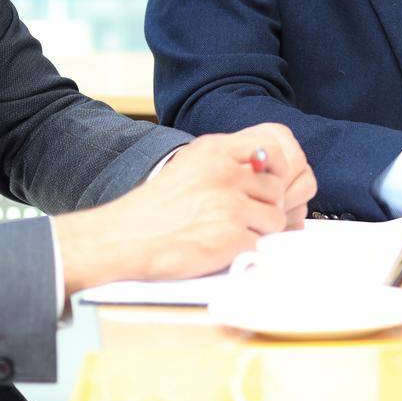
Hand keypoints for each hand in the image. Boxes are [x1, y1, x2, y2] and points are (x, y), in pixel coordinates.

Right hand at [54, 125, 314, 294]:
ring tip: (227, 234)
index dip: (276, 171)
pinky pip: (260, 244)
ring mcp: (231, 204)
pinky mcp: (232, 236)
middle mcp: (226, 172)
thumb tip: (271, 169)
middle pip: (276, 189)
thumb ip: (229, 160)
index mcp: (216, 150)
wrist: (124, 238)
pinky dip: (246, 251)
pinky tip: (220, 249)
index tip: (266, 186)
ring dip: (257, 231)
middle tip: (238, 219)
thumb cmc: (157, 206)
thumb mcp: (191, 164)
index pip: (273, 149)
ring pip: (274, 218)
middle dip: (263, 207)